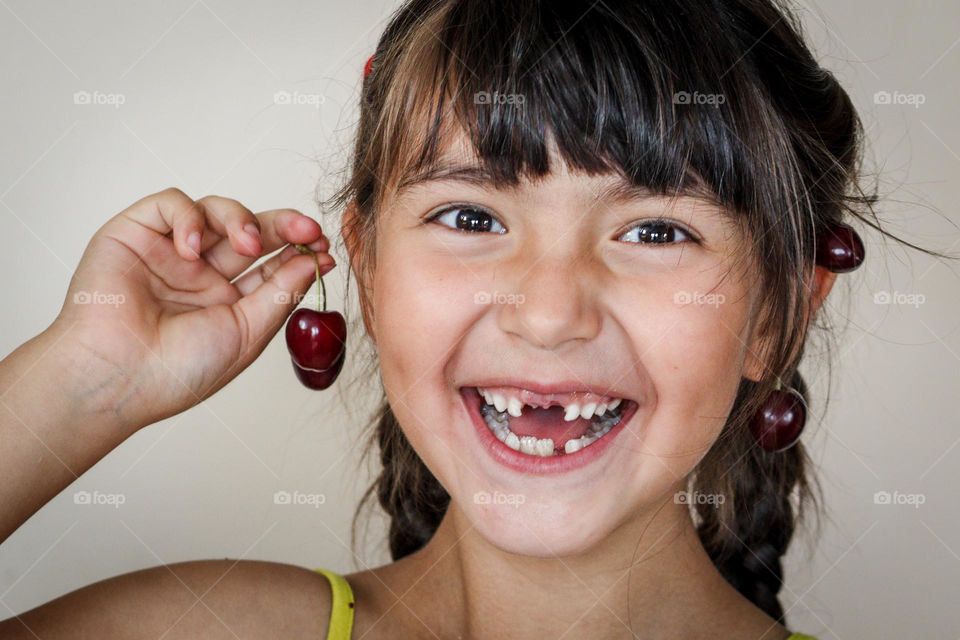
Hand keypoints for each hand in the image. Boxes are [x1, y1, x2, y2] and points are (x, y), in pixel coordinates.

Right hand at [53, 187, 335, 429]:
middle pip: (251, 232)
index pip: (271, 263)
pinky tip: (192, 248)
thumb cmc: (178, 370)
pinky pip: (171, 204)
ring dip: (241, 220)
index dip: (299, 253)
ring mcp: (170, 251)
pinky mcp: (136, 233)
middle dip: (284, 226)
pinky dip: (189, 218)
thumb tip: (313, 263)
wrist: (120, 378)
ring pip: (216, 211)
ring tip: (248, 245)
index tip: (325, 251)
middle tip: (308, 229)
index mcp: (228, 300)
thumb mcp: (247, 333)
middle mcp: (202, 273)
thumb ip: (280, 295)